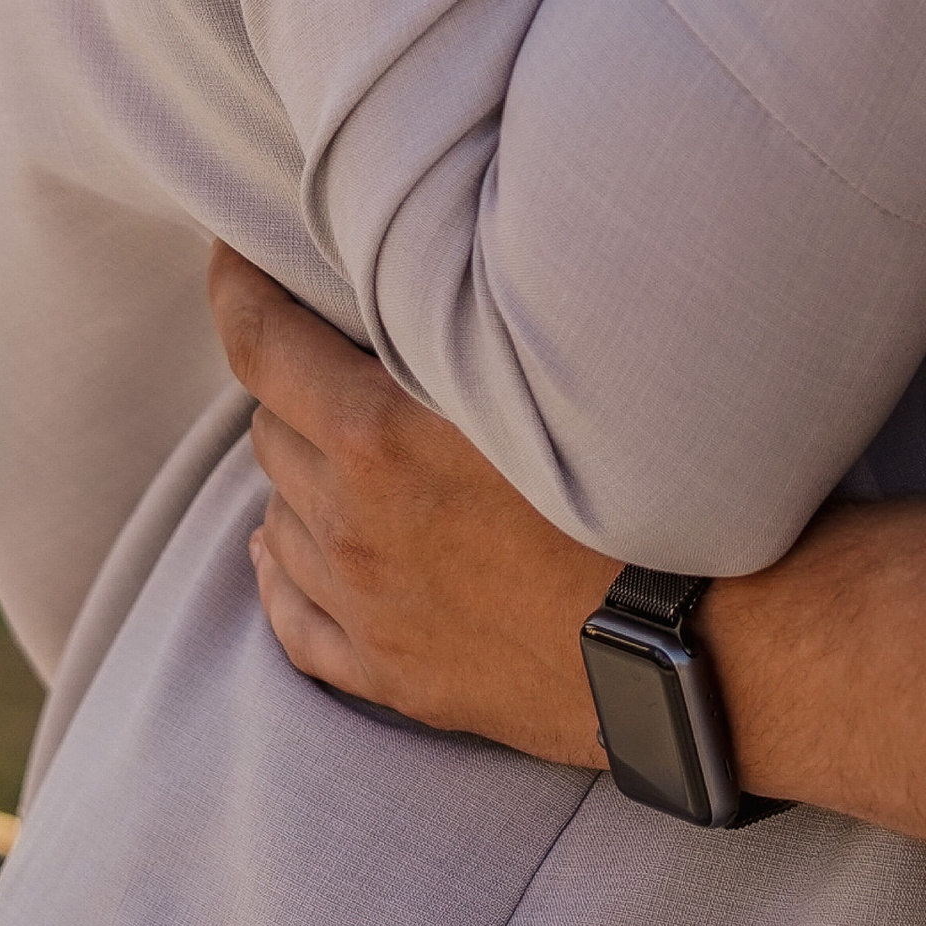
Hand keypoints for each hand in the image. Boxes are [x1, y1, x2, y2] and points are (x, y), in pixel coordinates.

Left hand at [208, 243, 610, 767]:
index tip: (230, 250)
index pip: (258, 345)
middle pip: (270, 424)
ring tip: (339, 436)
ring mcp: (365, 607)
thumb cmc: (638, 484)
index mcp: (377, 440)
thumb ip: (458, 323)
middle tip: (330, 344)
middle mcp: (350, 524)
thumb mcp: (542, 375)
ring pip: (277, 513)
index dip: (234, 286)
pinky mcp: (390, 674)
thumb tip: (414, 267)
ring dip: (298, 467)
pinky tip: (284, 547)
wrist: (695, 637)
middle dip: (290, 376)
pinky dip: (282, 569)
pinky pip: (292, 619)